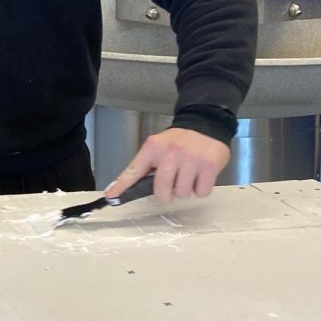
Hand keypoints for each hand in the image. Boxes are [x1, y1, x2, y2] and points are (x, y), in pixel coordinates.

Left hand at [104, 127, 229, 202]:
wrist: (206, 124)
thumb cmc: (179, 141)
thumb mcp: (158, 146)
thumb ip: (146, 165)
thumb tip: (126, 188)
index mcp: (153, 147)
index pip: (134, 169)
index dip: (122, 185)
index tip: (111, 196)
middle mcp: (171, 152)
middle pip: (161, 189)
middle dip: (165, 194)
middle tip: (170, 188)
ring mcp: (191, 159)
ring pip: (182, 193)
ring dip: (185, 190)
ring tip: (188, 175)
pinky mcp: (209, 166)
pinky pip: (201, 192)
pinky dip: (200, 189)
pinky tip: (200, 176)